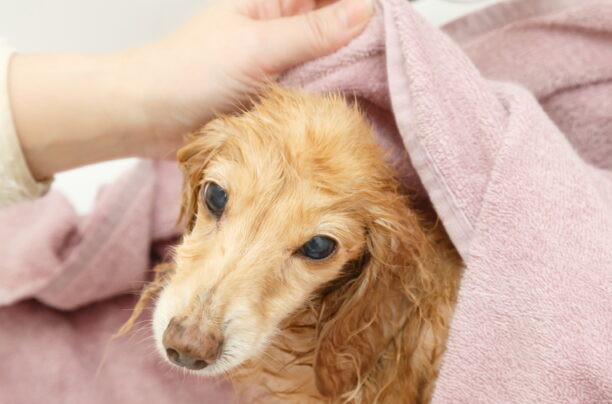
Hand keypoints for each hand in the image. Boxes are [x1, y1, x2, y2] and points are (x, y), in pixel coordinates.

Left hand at [9, 0, 372, 178]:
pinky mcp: (277, 103)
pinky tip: (359, 114)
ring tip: (391, 90)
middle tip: (402, 65)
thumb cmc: (188, 73)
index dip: (365, 9)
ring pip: (331, 67)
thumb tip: (366, 9)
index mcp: (275, 5)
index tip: (399, 28)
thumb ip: (312, 32)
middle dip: (368, 43)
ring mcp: (281, 70)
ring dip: (354, 76)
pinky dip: (335, 104)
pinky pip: (315, 98)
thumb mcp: (257, 47)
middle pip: (338, 31)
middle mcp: (282, 34)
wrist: (144, 119)